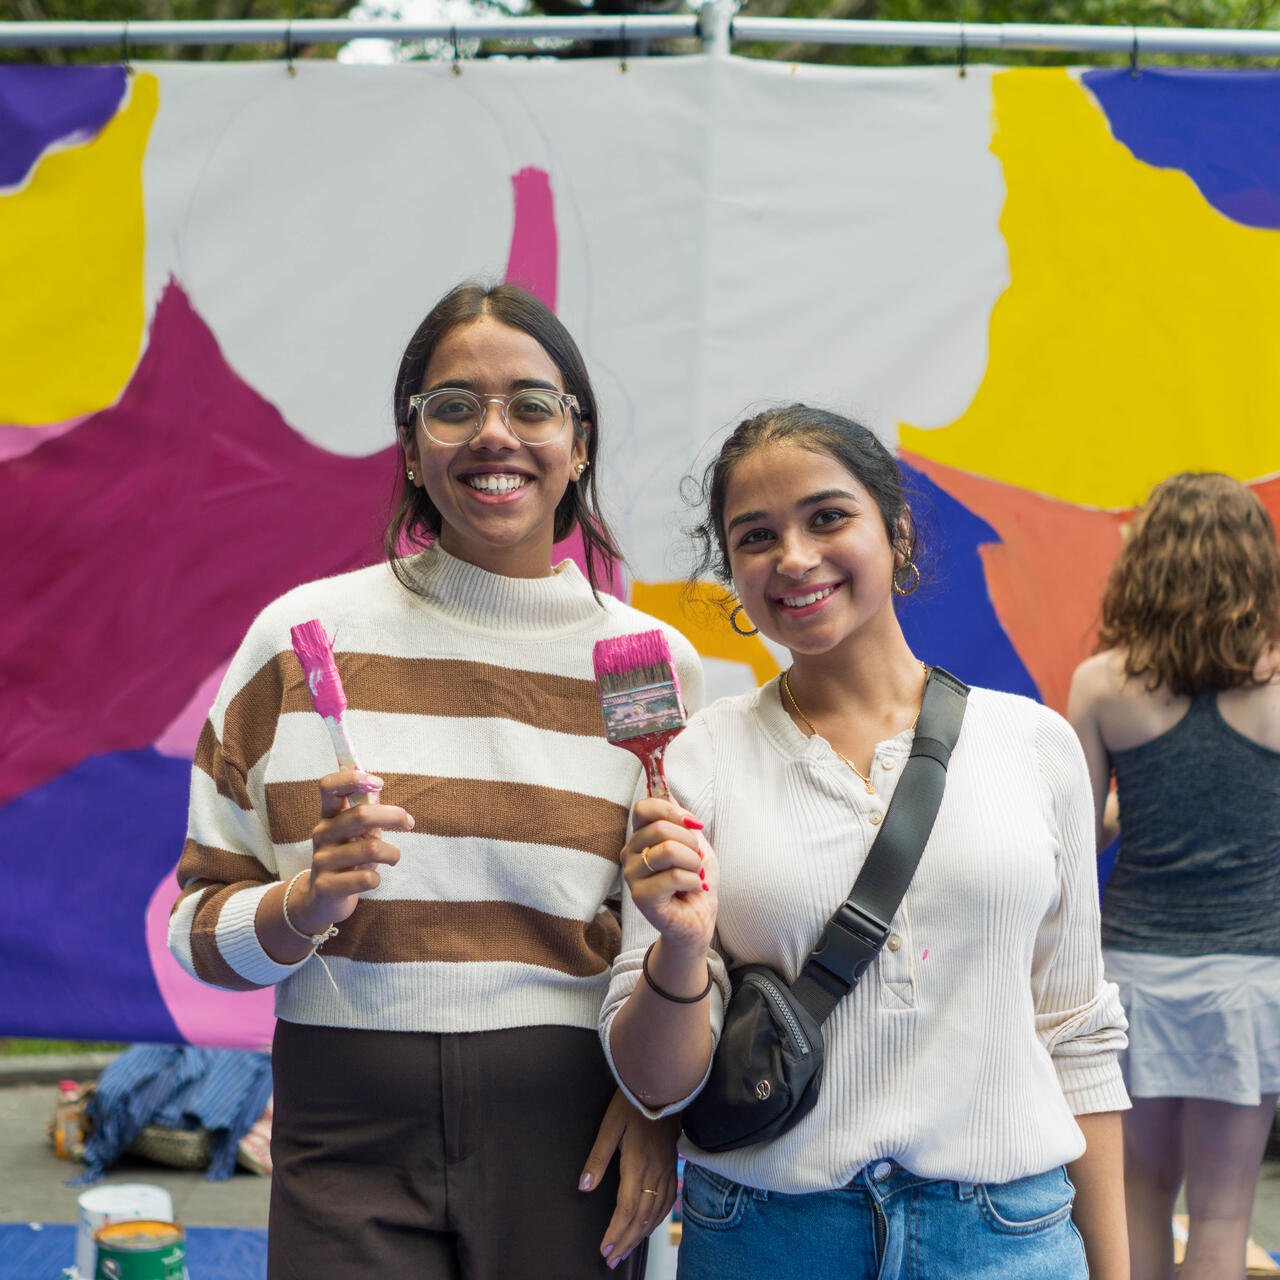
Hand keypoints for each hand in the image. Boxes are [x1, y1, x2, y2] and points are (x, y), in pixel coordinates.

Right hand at [287, 769, 412, 934]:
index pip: (329, 786)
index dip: (352, 778)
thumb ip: (365, 812)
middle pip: (360, 815)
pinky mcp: (328, 887)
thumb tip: (378, 787)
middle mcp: (322, 834)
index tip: (378, 783)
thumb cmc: (347, 858)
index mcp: (328, 816)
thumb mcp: (354, 833)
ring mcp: (322, 861)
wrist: (321, 898)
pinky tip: (372, 879)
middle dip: (392, 816)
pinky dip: (377, 878)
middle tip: (409, 822)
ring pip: (370, 848)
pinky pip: (366, 878)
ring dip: (392, 853)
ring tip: (393, 857)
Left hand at [579, 1090, 679, 1269]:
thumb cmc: (632, 1102)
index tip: (605, 1250)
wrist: (663, 1084)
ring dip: (641, 1234)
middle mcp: (654, 1171)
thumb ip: (597, 1158)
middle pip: (642, 1216)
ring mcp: (666, 1169)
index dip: (616, 1232)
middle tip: (612, 1260)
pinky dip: (658, 1218)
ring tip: (627, 1249)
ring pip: (656, 1211)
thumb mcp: (609, 1126)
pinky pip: (668, 1199)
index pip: (626, 1208)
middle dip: (626, 1241)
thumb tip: (584, 1187)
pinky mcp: (672, 1164)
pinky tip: (650, 1225)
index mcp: (636, 1163)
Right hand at [622, 797, 717, 954]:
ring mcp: (633, 876)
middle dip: (691, 842)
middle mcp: (630, 854)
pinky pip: (674, 876)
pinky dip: (694, 882)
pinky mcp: (641, 898)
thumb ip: (678, 817)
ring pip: (668, 851)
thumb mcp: (693, 841)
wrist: (699, 919)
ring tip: (695, 875)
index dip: (672, 811)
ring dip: (694, 863)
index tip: (694, 825)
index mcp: (640, 837)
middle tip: (696, 860)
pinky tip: (693, 890)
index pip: (644, 808)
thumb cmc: (695, 880)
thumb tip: (664, 786)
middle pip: (660, 828)